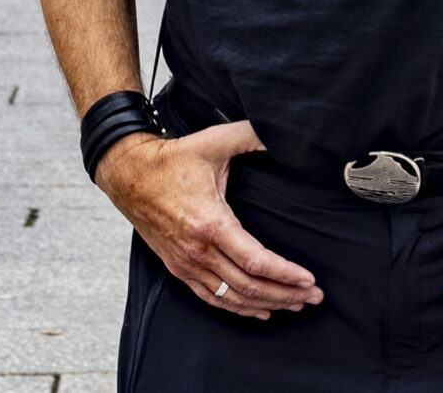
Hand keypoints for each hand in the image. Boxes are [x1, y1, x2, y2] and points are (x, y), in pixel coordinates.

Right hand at [95, 120, 320, 320]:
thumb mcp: (213, 142)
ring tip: (294, 305)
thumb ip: (250, 135)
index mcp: (211, 223)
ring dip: (266, 304)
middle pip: (249, 286)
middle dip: (286, 295)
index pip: (256, 262)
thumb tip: (279, 132)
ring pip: (233, 297)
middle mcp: (198, 250)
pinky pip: (212, 297)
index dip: (286, 274)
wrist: (128, 174)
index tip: (309, 280)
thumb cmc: (171, 160)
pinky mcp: (178, 267)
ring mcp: (186, 263)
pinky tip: (259, 310)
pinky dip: (238, 308)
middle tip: (313, 297)